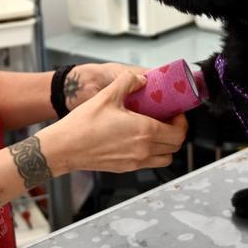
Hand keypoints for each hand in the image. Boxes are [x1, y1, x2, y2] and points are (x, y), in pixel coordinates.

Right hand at [41, 72, 188, 174]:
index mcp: (144, 131)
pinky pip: (149, 163)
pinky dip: (151, 153)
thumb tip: (140, 79)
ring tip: (155, 131)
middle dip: (176, 132)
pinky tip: (138, 139)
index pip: (179, 132)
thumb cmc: (84, 125)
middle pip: (175, 146)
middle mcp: (144, 150)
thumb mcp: (107, 95)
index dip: (182, 122)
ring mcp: (135, 162)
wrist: (65, 147)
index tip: (175, 113)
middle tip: (167, 120)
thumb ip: (127, 82)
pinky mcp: (125, 168)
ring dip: (166, 145)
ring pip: (165, 158)